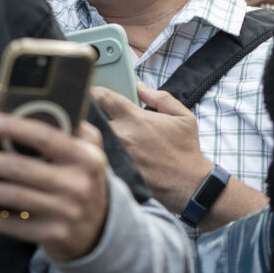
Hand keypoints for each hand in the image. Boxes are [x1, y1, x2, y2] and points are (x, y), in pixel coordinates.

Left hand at [0, 112, 108, 261]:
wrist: (101, 229)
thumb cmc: (82, 180)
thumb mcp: (88, 154)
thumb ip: (72, 130)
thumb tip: (36, 105)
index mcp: (86, 157)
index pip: (47, 138)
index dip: (16, 127)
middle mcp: (79, 185)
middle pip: (25, 169)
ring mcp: (67, 213)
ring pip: (17, 197)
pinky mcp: (55, 236)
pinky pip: (17, 227)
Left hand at [92, 84, 211, 213]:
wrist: (190, 185)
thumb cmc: (186, 151)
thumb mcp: (182, 117)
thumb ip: (160, 97)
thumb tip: (140, 86)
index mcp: (134, 117)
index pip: (101, 96)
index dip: (92, 92)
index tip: (91, 94)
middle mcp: (121, 134)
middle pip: (88, 117)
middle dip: (85, 114)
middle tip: (83, 113)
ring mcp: (115, 154)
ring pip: (88, 139)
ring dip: (86, 134)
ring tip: (85, 134)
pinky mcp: (114, 172)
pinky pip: (95, 158)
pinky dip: (92, 154)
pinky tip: (92, 154)